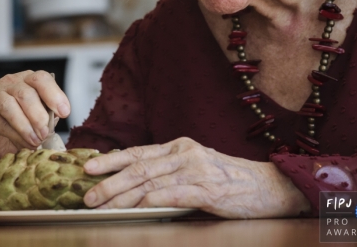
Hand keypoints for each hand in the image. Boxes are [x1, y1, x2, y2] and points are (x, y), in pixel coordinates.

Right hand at [0, 70, 69, 170]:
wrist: (2, 130)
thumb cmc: (26, 117)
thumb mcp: (42, 112)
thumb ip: (49, 114)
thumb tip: (54, 122)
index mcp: (30, 79)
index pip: (41, 79)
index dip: (54, 95)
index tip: (64, 112)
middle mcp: (12, 82)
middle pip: (25, 94)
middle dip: (38, 116)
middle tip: (46, 133)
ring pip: (10, 106)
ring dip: (25, 126)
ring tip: (36, 140)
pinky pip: (1, 123)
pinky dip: (16, 135)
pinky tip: (25, 143)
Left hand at [82, 137, 309, 217]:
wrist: (268, 186)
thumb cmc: (228, 180)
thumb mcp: (194, 167)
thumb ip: (167, 171)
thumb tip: (132, 181)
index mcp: (178, 147)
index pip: (137, 153)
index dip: (110, 160)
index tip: (87, 168)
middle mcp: (183, 154)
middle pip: (138, 167)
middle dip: (109, 182)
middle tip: (87, 195)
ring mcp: (195, 170)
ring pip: (149, 182)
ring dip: (122, 197)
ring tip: (102, 208)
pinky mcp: (207, 189)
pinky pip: (171, 195)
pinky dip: (149, 202)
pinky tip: (134, 209)